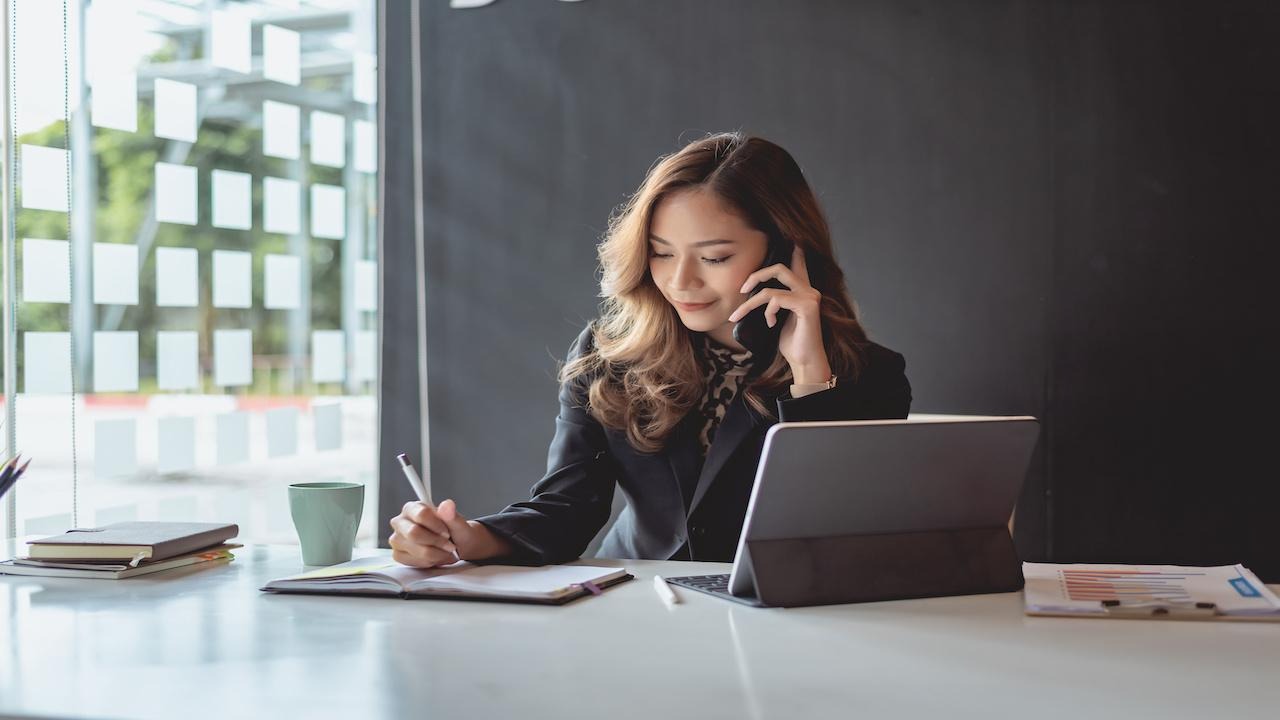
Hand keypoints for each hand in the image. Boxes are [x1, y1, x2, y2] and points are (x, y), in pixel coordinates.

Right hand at [388, 499, 508, 567]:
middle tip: (450, 546)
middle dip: (435, 542)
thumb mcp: (462, 526)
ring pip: (411, 548)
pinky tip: (437, 559)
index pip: (417, 512)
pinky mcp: (400, 554)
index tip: (448, 532)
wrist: (461, 548)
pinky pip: (410, 561)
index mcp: (414, 507)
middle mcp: (401, 520)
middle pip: (412, 532)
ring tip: (446, 553)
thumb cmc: (461, 534)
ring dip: (432, 554)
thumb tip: (446, 504)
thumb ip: (452, 515)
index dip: (434, 524)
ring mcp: (399, 538)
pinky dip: (427, 562)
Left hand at [727, 245, 831, 383]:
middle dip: (756, 275)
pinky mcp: (807, 306)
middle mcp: (808, 290)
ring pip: (770, 288)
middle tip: (742, 288)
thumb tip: (754, 294)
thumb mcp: (777, 318)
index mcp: (801, 290)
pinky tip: (771, 323)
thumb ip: (772, 302)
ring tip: (739, 315)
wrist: (804, 361)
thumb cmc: (791, 342)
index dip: (793, 250)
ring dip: (750, 303)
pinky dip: (767, 312)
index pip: (797, 263)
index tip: (791, 237)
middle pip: (779, 268)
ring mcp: (809, 297)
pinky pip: (776, 300)